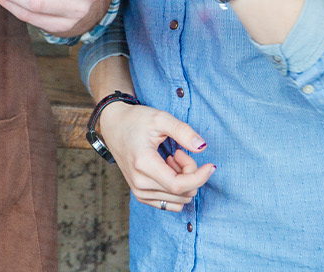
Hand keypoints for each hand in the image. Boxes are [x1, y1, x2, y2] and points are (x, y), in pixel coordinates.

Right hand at [97, 100, 215, 211]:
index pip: (179, 185)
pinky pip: (171, 204)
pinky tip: (168, 171)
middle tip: (179, 152)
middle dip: (190, 173)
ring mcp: (139, 192)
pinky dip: (177, 190)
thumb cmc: (136, 120)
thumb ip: (182, 131)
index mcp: (143, 164)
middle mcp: (140, 184)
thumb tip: (202, 146)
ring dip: (184, 181)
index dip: (200, 177)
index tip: (210, 165)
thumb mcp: (160, 118)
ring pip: (179, 200)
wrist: (114, 126)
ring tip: (171, 160)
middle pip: (182, 193)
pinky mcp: (141, 196)